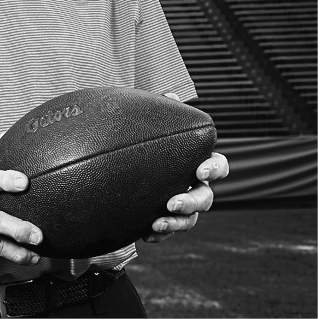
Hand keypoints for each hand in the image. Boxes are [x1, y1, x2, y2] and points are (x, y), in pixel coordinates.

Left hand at [143, 93, 229, 243]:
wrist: (113, 164)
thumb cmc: (138, 139)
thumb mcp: (144, 122)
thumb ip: (159, 110)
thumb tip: (172, 95)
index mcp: (194, 161)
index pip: (217, 165)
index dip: (214, 169)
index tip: (199, 171)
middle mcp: (191, 185)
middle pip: (206, 198)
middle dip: (193, 201)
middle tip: (172, 202)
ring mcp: (178, 204)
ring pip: (190, 219)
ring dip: (176, 223)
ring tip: (156, 223)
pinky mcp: (161, 218)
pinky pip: (167, 232)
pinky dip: (160, 234)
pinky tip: (146, 235)